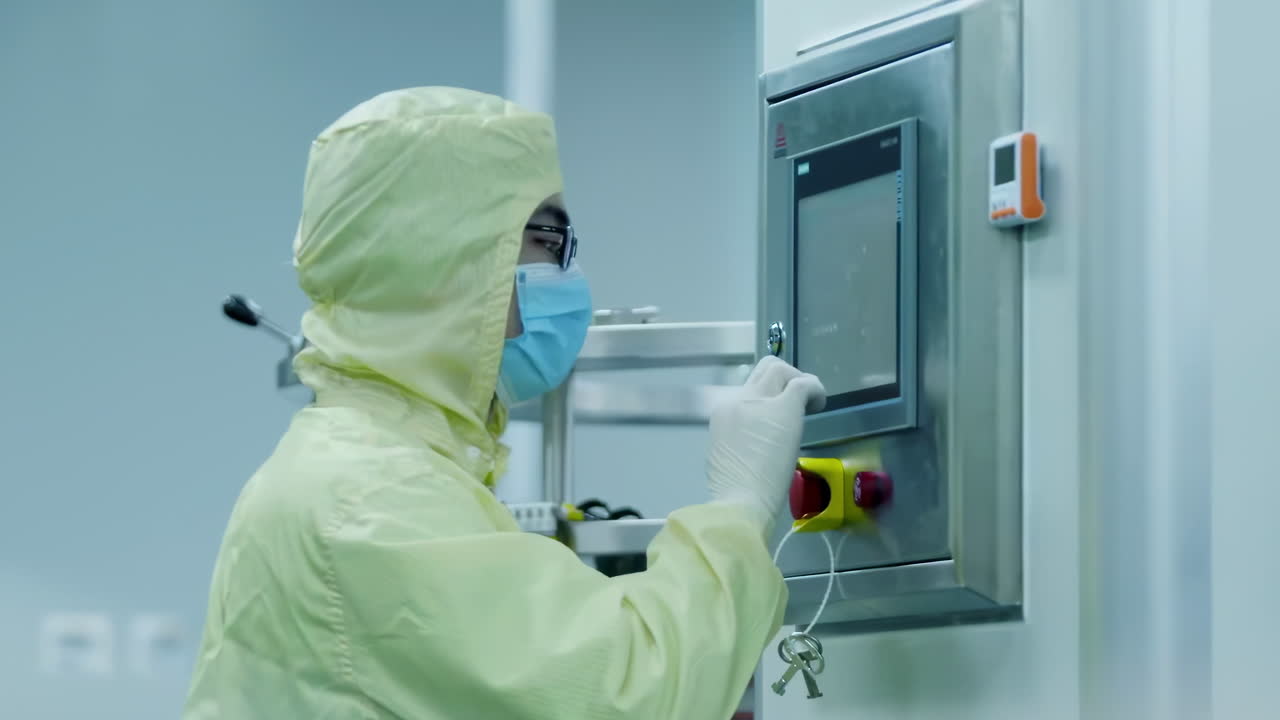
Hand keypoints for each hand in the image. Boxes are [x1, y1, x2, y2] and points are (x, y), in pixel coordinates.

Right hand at [706, 356, 826, 534]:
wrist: (739, 501)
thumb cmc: (732, 492)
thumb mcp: (726, 455)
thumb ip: (740, 437)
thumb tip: (758, 436)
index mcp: (723, 413)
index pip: (748, 390)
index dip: (768, 398)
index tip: (776, 416)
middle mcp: (738, 400)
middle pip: (764, 369)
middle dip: (784, 378)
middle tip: (796, 400)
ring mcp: (760, 402)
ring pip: (779, 369)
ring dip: (797, 381)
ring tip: (808, 404)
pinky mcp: (784, 409)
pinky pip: (804, 384)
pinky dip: (815, 389)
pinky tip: (819, 404)